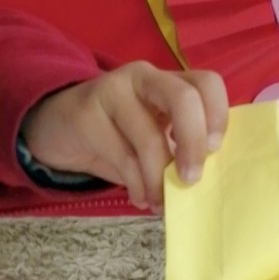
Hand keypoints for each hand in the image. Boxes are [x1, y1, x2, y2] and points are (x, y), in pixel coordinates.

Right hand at [21, 61, 228, 211]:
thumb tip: (211, 180)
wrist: (60, 127)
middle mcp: (145, 77)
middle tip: (191, 179)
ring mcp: (114, 90)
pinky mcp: (87, 113)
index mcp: (170, 81)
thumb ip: (182, 145)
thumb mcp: (155, 133)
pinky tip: (140, 197)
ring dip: (159, 180)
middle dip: (193, 144)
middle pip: (183, 99)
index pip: (207, 83)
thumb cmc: (119, 135)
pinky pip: (122, 157)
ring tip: (160, 202)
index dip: (218, 115)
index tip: (214, 150)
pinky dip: (137, 185)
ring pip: (149, 138)